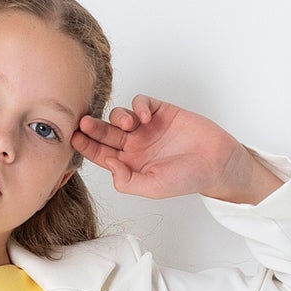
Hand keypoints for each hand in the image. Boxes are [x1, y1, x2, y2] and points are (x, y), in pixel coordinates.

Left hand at [70, 97, 282, 204]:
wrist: (216, 162)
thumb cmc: (187, 178)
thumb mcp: (153, 187)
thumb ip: (127, 181)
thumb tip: (108, 164)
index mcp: (129, 164)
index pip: (101, 153)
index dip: (86, 146)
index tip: (74, 139)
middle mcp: (134, 145)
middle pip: (105, 133)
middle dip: (93, 128)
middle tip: (83, 123)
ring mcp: (147, 127)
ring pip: (120, 116)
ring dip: (118, 118)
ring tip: (128, 125)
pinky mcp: (160, 111)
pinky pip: (141, 103)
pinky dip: (138, 105)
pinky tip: (144, 116)